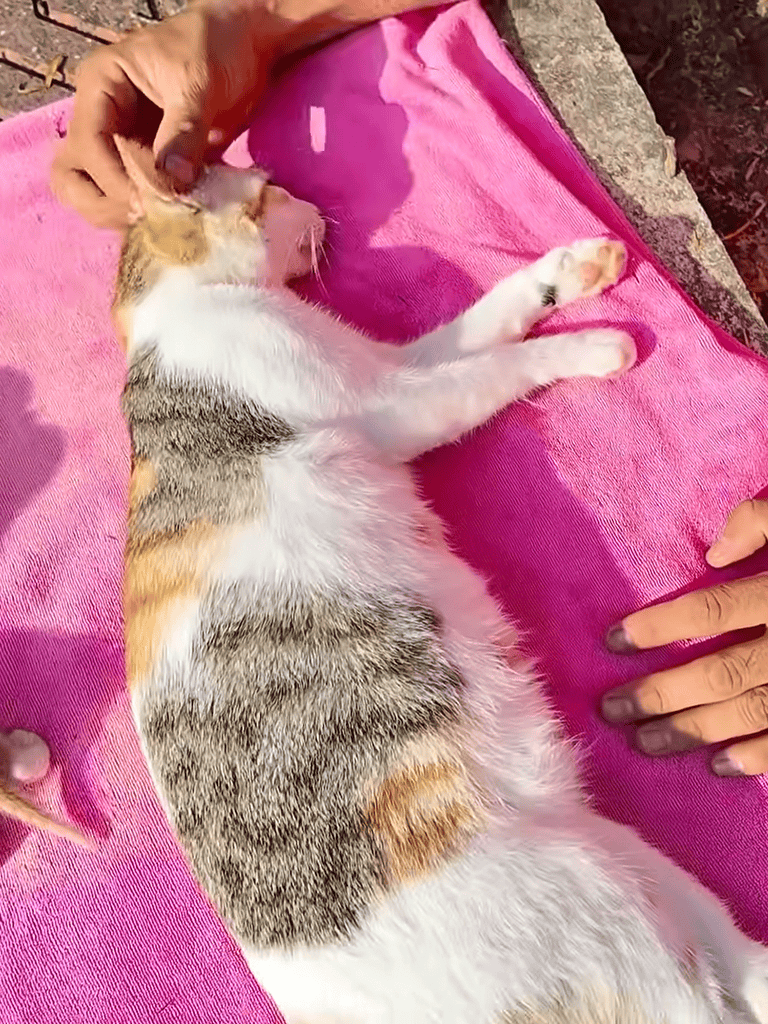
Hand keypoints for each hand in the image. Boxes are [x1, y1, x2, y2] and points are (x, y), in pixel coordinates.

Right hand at [50, 0, 276, 228]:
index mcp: (102, 86)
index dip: (114, 179)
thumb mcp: (198, 83)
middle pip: (73, 174)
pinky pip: (135, 199)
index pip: (88, 143)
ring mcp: (123, 146)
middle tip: (145, 217)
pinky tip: (178, 220)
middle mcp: (103, 119)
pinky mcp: (149, 167)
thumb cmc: (214, 48)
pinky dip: (151, 215)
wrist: (245, 49)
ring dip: (120, 215)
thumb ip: (184, 132)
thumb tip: (172, 180)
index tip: (149, 201)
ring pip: (95, 192)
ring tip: (160, 222)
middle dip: (104, 202)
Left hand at [602, 499, 767, 776]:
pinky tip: (722, 767)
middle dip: (663, 694)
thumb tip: (714, 553)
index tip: (613, 641)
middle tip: (613, 710)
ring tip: (646, 742)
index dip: (660, 626)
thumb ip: (765, 520)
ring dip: (697, 732)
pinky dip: (762, 758)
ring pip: (755, 712)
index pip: (715, 609)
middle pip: (725, 672)